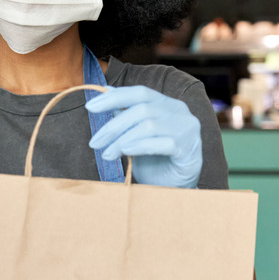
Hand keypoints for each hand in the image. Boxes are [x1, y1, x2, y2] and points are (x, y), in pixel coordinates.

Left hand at [85, 85, 201, 187]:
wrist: (175, 187)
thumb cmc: (155, 159)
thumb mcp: (135, 135)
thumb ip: (125, 115)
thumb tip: (106, 92)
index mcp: (166, 103)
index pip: (139, 93)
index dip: (114, 97)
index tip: (90, 107)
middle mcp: (179, 111)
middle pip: (141, 110)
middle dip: (113, 126)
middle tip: (95, 142)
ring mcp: (187, 128)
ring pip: (149, 126)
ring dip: (122, 140)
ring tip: (108, 154)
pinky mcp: (188, 148)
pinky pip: (162, 143)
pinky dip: (140, 146)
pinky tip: (126, 152)